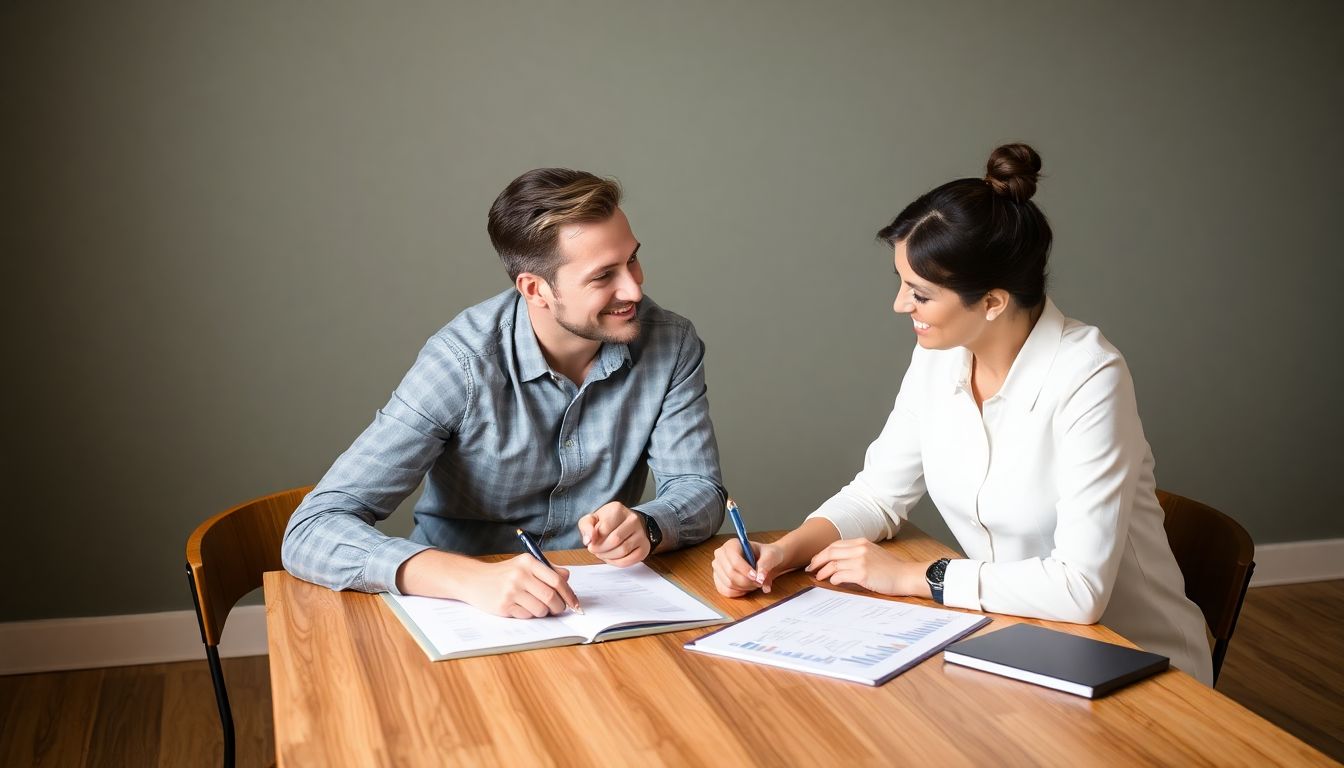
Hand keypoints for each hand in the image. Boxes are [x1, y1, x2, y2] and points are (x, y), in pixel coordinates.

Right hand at [452, 555, 580, 618]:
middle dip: (559, 607)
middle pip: (551, 597)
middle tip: (558, 609)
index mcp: (528, 562)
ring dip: (543, 612)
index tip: (575, 604)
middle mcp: (520, 574)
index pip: (557, 580)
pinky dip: (529, 615)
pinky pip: (527, 616)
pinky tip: (521, 608)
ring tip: (536, 607)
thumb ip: (547, 570)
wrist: (474, 580)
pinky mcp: (504, 605)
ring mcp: (511, 590)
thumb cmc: (503, 574)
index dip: (569, 595)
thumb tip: (567, 578)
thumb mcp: (524, 565)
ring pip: (540, 609)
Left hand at [578, 501, 649, 566]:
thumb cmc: (607, 522)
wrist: (625, 524)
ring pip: (623, 551)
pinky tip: (612, 558)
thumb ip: (586, 527)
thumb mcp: (592, 519)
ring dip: (608, 556)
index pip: (604, 529)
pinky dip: (617, 563)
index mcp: (617, 509)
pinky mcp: (645, 547)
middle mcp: (633, 519)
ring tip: (602, 553)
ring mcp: (641, 533)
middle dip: (601, 549)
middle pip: (615, 540)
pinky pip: (629, 560)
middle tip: (595, 550)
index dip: (594, 540)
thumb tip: (589, 540)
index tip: (591, 542)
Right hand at [712, 538, 785, 596]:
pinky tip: (746, 588)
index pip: (734, 560)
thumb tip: (760, 577)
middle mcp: (721, 554)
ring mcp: (717, 567)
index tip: (757, 577)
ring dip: (745, 587)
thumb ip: (766, 564)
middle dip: (747, 581)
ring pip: (729, 583)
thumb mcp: (771, 555)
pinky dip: (738, 593)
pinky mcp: (718, 579)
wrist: (765, 561)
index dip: (745, 570)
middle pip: (730, 573)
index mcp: (732, 544)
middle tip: (759, 582)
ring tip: (755, 583)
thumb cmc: (766, 555)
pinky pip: (725, 591)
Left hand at [806, 539, 926, 596]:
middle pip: (830, 552)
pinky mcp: (862, 574)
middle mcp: (860, 549)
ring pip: (833, 564)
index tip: (816, 560)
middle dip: (817, 560)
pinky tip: (833, 582)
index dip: (823, 552)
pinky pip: (840, 575)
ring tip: (818, 577)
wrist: (906, 576)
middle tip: (810, 568)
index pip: (836, 545)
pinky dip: (833, 579)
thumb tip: (840, 563)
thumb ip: (858, 554)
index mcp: (862, 542)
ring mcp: (861, 561)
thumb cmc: (892, 569)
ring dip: (823, 571)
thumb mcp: (874, 554)